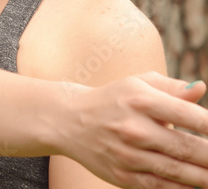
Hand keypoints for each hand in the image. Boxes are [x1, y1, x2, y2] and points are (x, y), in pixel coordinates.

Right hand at [60, 72, 207, 187]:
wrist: (68, 120)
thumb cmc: (113, 99)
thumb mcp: (138, 84)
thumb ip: (173, 87)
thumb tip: (201, 89)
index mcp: (141, 99)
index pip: (192, 116)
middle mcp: (134, 128)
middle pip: (188, 148)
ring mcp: (128, 155)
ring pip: (179, 171)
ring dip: (205, 176)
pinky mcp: (123, 176)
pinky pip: (162, 187)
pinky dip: (183, 187)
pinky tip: (196, 184)